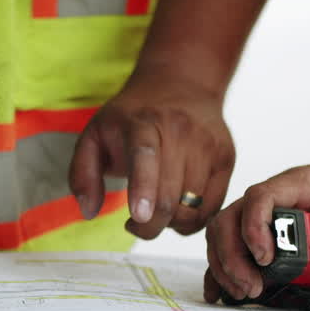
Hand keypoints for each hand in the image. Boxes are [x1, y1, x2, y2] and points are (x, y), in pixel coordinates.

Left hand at [69, 64, 234, 238]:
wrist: (182, 83)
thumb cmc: (132, 118)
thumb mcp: (94, 134)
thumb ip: (82, 173)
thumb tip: (88, 211)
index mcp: (142, 123)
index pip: (145, 156)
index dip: (143, 188)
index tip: (139, 216)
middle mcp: (180, 131)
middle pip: (169, 197)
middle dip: (149, 227)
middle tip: (135, 225)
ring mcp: (208, 145)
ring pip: (193, 208)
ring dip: (171, 224)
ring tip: (156, 211)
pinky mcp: (226, 158)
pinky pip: (212, 208)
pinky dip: (193, 221)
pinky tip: (177, 210)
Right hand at [203, 145, 309, 303]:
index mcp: (297, 184)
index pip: (259, 197)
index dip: (254, 228)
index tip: (266, 259)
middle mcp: (272, 197)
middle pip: (230, 219)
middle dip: (232, 257)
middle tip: (252, 288)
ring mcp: (262, 213)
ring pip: (222, 232)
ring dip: (224, 264)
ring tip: (242, 293)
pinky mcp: (261, 230)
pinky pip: (231, 244)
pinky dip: (221, 268)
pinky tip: (220, 292)